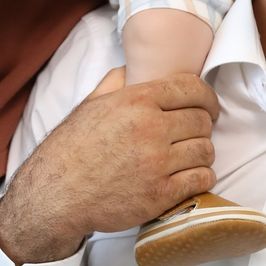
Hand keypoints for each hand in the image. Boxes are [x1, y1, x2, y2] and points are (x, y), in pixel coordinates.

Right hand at [0, 73, 218, 264]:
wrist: (55, 195)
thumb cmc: (71, 149)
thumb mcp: (90, 104)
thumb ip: (117, 83)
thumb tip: (135, 70)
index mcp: (136, 101)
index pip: (192, 89)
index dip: (208, 97)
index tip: (210, 107)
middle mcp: (150, 129)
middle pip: (202, 121)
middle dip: (202, 126)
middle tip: (193, 135)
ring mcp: (157, 163)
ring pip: (205, 150)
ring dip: (202, 153)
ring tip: (190, 156)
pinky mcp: (160, 194)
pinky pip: (201, 179)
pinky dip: (202, 176)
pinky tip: (190, 176)